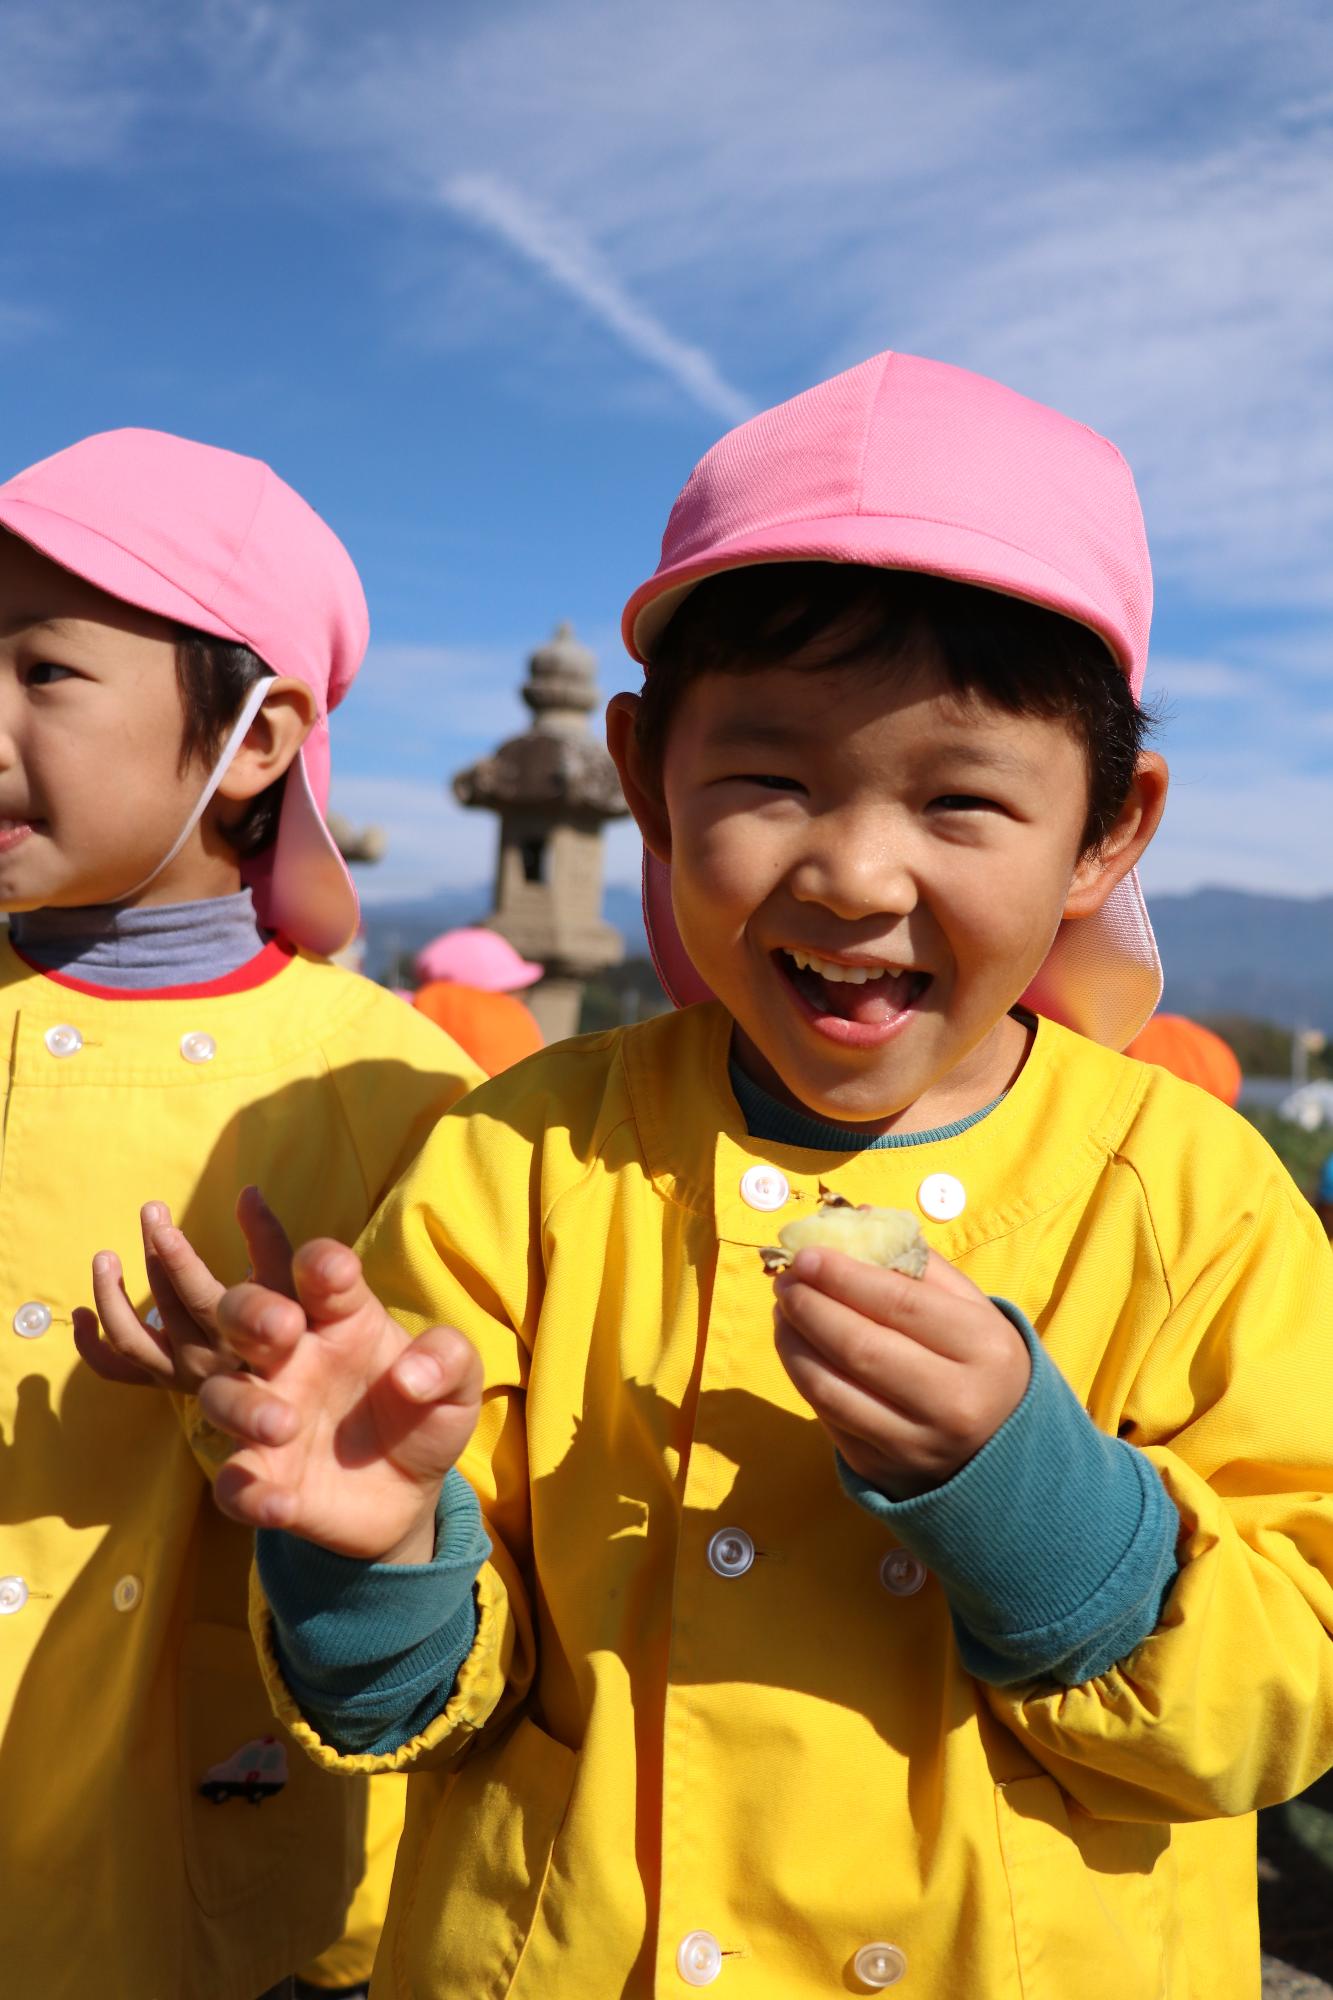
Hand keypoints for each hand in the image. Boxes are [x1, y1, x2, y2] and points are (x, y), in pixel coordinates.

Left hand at [74, 1186, 294, 1394]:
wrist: (279, 1386)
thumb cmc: (286, 1327)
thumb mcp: (285, 1286)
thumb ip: (267, 1240)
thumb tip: (248, 1191)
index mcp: (236, 1338)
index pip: (200, 1298)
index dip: (178, 1263)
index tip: (163, 1228)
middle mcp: (203, 1361)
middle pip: (166, 1304)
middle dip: (154, 1253)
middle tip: (151, 1210)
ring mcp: (176, 1375)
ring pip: (128, 1339)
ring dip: (109, 1297)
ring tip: (104, 1256)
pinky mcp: (160, 1379)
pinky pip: (113, 1369)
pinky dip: (89, 1345)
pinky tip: (80, 1312)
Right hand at [199, 1239, 482, 1562]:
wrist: (412, 1491)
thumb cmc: (425, 1413)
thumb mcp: (457, 1383)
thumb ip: (448, 1360)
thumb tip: (411, 1377)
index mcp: (340, 1318)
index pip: (318, 1271)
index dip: (320, 1263)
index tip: (335, 1271)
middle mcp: (293, 1357)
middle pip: (243, 1312)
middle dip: (250, 1310)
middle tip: (281, 1327)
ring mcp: (268, 1415)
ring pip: (222, 1394)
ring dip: (243, 1405)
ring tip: (284, 1424)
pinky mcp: (262, 1478)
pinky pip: (233, 1483)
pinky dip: (247, 1493)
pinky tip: (282, 1504)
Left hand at [773, 1247, 1029, 1499]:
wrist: (1008, 1455)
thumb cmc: (983, 1365)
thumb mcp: (973, 1310)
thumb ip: (918, 1263)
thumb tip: (855, 1216)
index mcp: (983, 1350)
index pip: (899, 1304)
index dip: (843, 1276)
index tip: (806, 1254)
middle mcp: (952, 1403)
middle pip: (859, 1347)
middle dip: (810, 1306)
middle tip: (785, 1279)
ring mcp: (915, 1444)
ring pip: (831, 1389)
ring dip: (793, 1343)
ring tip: (783, 1311)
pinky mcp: (883, 1470)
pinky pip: (828, 1419)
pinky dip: (803, 1377)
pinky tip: (796, 1347)